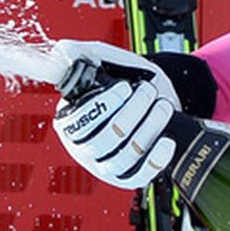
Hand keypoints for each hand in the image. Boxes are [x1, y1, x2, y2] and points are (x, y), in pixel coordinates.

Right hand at [52, 39, 180, 189]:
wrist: (159, 96)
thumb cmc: (128, 80)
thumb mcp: (105, 60)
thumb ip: (82, 55)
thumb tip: (62, 53)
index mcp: (71, 122)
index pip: (75, 124)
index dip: (101, 107)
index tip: (123, 87)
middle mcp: (85, 147)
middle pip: (102, 141)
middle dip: (131, 112)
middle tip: (147, 91)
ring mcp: (106, 165)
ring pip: (124, 156)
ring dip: (148, 128)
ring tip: (163, 106)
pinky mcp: (129, 177)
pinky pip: (140, 175)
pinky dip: (156, 159)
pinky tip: (167, 140)